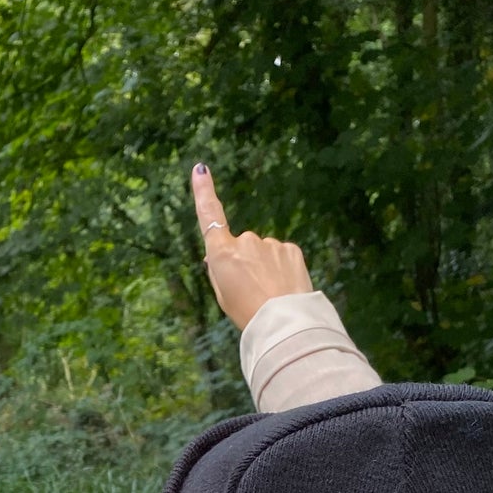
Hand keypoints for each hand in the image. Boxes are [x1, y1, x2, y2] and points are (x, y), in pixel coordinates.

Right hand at [191, 165, 311, 330]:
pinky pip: (282, 256)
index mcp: (222, 254)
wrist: (284, 323)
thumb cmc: (248, 314)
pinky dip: (282, 270)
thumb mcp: (223, 294)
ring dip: (265, 268)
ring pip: (264, 253)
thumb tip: (218, 253)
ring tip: (269, 294)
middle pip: (241, 247)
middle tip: (250, 291)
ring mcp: (270, 244)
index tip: (200, 170)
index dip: (203, 192)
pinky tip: (283, 288)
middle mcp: (246, 241)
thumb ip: (218, 269)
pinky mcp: (291, 249)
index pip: (210, 215)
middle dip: (245, 263)